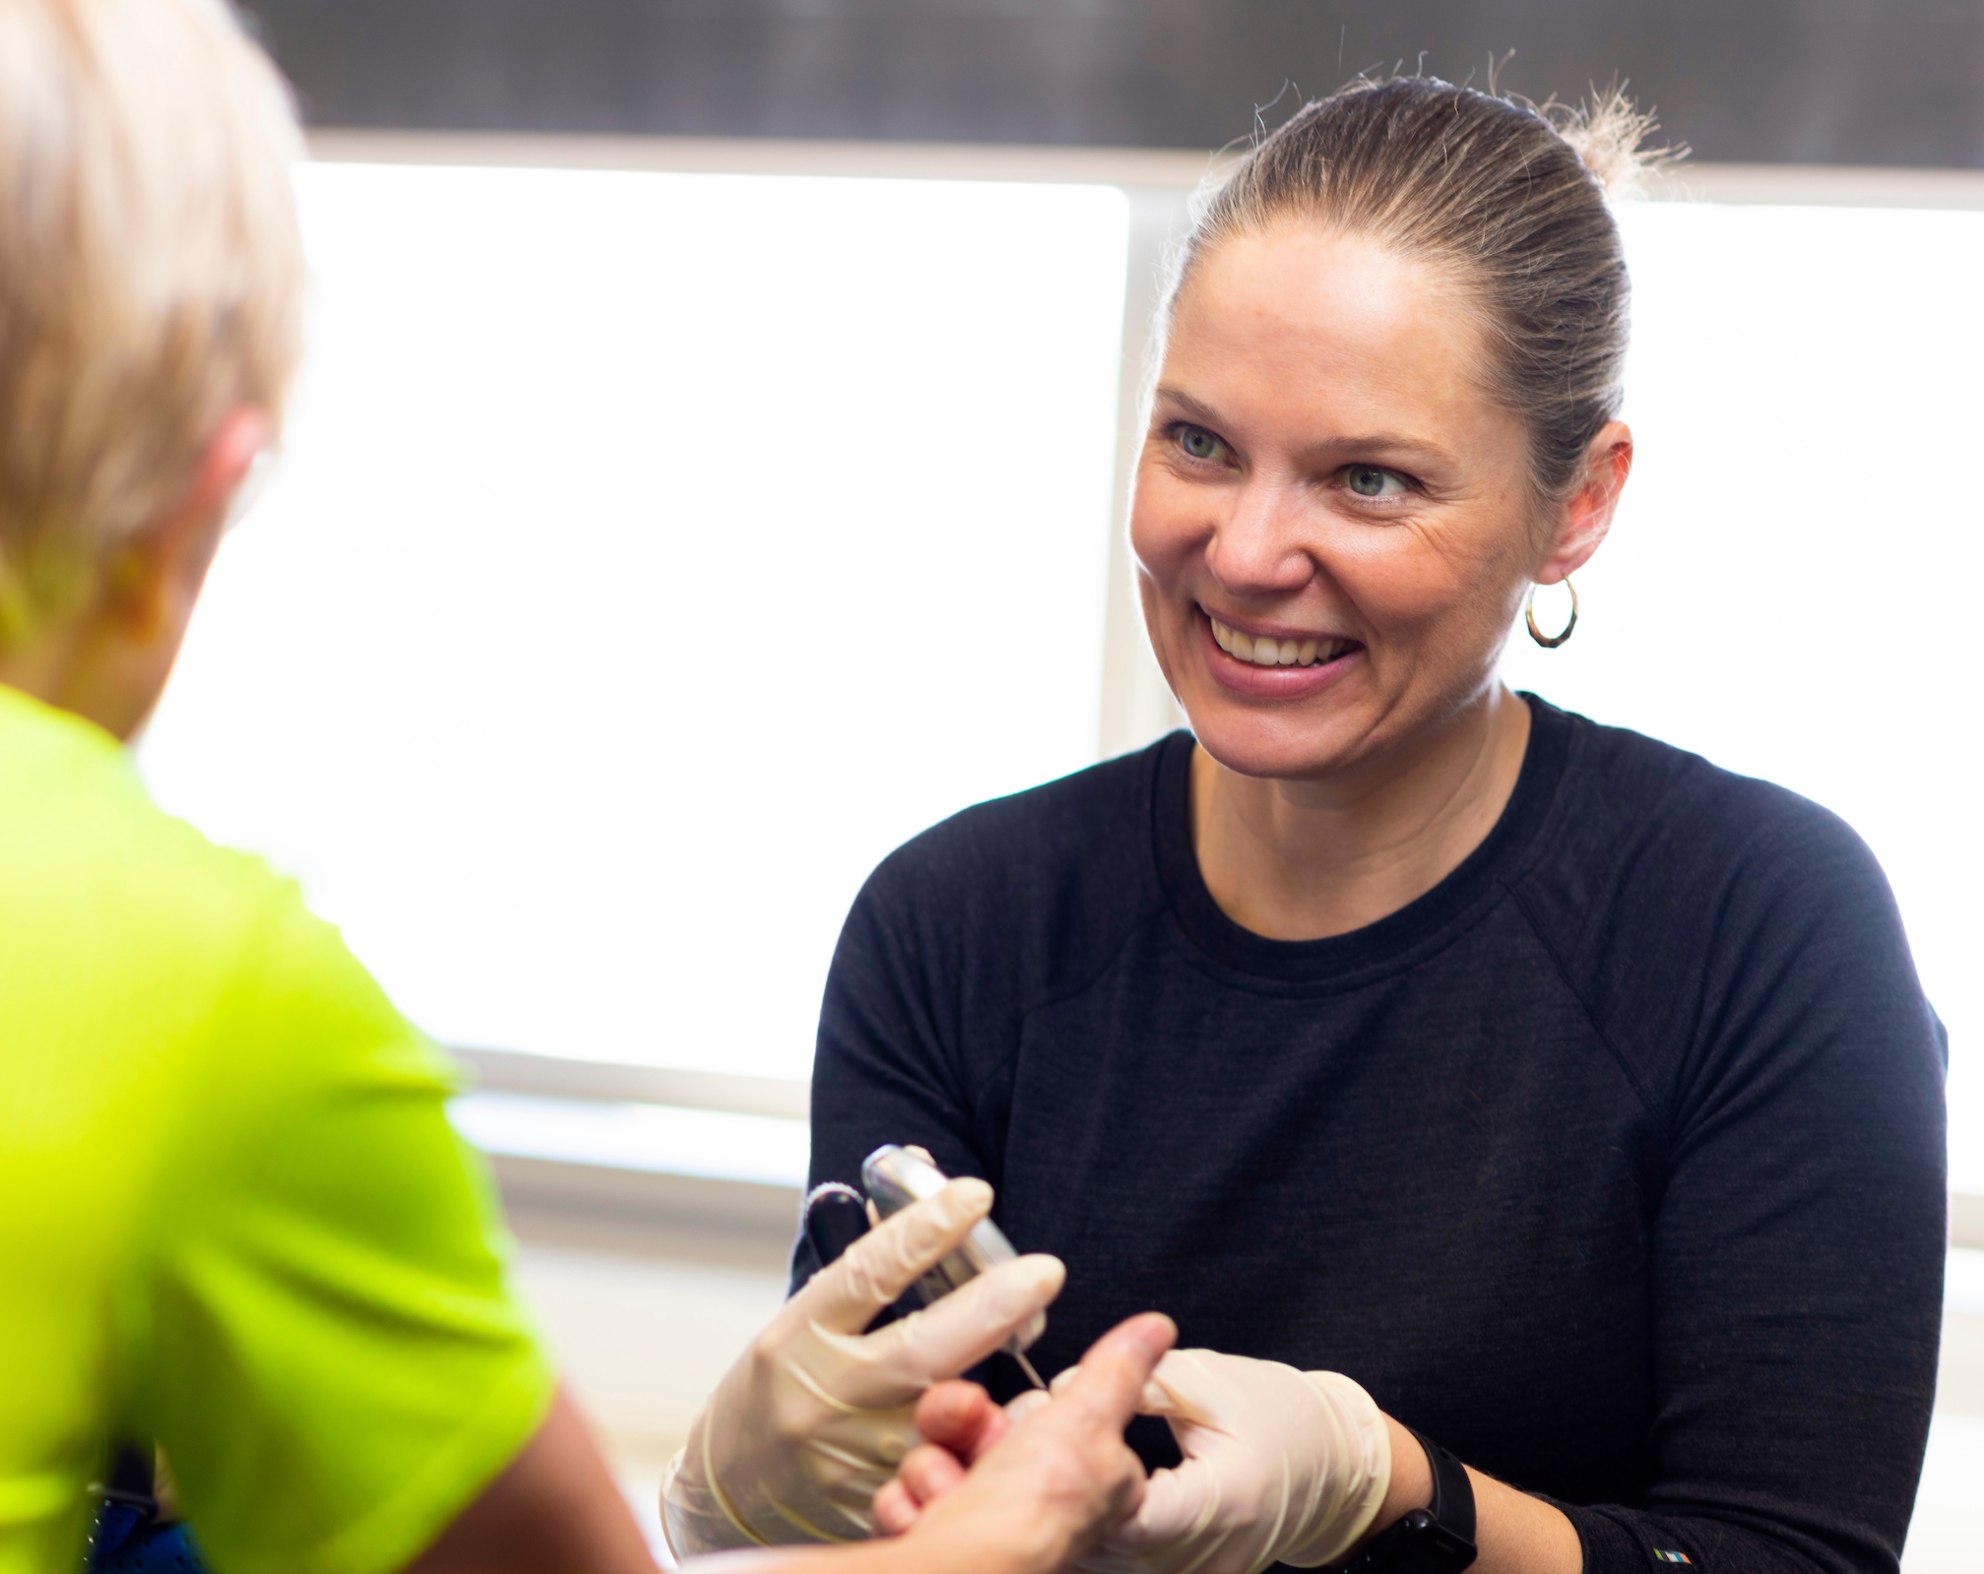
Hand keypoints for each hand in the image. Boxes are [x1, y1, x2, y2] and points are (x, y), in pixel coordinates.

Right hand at [661, 1178, 1064, 1554]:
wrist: (731, 1489)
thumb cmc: (778, 1383)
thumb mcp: (803, 1316)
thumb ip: (864, 1256)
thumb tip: (918, 1164)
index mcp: (798, 1336)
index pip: (867, 1273)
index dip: (924, 1230)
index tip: (976, 1193)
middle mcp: (823, 1396)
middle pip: (918, 1349)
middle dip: (989, 1308)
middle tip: (1046, 1272)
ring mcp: (850, 1457)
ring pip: (942, 1417)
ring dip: (1004, 1387)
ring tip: (1058, 1362)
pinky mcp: (876, 1504)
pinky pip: (944, 1468)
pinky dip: (987, 1442)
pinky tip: (1024, 1420)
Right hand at [874, 1314, 1176, 1573]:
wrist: (964, 1568)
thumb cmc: (1034, 1511)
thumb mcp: (1087, 1417)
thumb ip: (1117, 1371)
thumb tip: (1155, 1328)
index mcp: (1083, 1482)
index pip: (1040, 1420)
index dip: (1015, 1409)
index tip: (1000, 1403)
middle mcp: (1032, 1509)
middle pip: (978, 1433)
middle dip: (956, 1427)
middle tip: (961, 1430)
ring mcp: (981, 1528)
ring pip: (936, 1461)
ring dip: (930, 1469)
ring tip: (945, 1492)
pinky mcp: (936, 1543)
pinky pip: (904, 1498)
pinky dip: (906, 1505)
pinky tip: (923, 1519)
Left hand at [1073, 1348, 1391, 1573]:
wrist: (1332, 1465)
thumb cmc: (1281, 1417)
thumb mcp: (1212, 1382)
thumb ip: (1141, 1381)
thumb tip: (1067, 1385)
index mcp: (1218, 1504)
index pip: (1127, 1514)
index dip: (1083, 1476)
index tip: (1054, 1436)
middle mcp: (1204, 1558)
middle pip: (1106, 1545)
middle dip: (1068, 1495)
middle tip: (1036, 1442)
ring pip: (1106, 1560)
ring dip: (1076, 1515)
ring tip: (1053, 1461)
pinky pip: (1121, 1561)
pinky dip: (1096, 1529)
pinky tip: (1082, 1489)